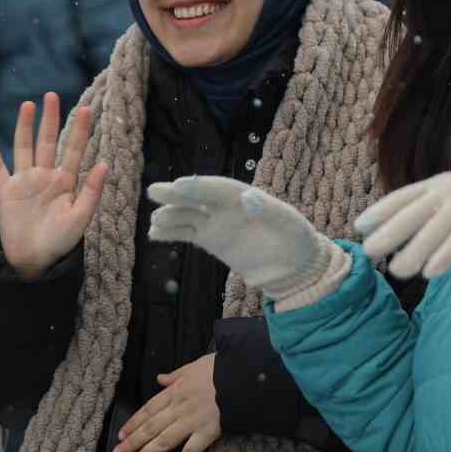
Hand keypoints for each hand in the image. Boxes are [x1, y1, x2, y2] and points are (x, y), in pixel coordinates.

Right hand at [0, 93, 108, 278]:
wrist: (34, 262)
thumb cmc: (61, 242)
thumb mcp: (81, 217)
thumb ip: (92, 191)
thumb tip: (105, 163)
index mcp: (66, 182)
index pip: (73, 150)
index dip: (79, 130)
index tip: (86, 109)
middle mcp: (45, 176)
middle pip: (47, 141)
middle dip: (50, 119)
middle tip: (52, 95)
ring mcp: (24, 182)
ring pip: (24, 147)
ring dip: (25, 127)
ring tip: (28, 105)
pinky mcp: (6, 192)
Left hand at [113, 353, 221, 451]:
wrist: (243, 376)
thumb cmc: (221, 369)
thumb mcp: (194, 366)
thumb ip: (175, 375)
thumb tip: (160, 378)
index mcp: (175, 391)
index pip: (148, 409)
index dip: (133, 423)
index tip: (121, 434)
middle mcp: (179, 408)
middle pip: (151, 427)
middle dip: (132, 441)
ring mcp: (192, 422)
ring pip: (164, 440)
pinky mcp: (207, 433)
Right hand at [146, 176, 340, 302]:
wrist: (293, 265)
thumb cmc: (297, 240)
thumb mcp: (289, 225)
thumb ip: (270, 211)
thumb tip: (249, 197)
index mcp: (245, 198)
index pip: (219, 189)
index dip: (200, 187)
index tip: (180, 185)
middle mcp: (227, 207)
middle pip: (198, 197)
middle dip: (177, 195)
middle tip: (154, 191)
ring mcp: (217, 223)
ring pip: (188, 216)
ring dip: (170, 216)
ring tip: (154, 220)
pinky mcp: (211, 240)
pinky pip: (187, 233)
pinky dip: (171, 233)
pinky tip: (154, 233)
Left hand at [354, 166, 450, 278]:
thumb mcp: (448, 197)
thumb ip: (423, 211)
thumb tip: (386, 233)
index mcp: (435, 184)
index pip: (402, 196)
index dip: (380, 210)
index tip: (360, 226)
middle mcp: (447, 191)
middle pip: (413, 213)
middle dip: (390, 232)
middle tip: (370, 251)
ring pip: (435, 230)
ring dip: (414, 251)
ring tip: (397, 270)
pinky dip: (446, 255)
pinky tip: (430, 272)